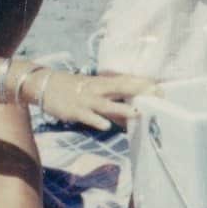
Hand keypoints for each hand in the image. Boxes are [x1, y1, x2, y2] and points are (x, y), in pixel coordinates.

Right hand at [36, 71, 157, 130]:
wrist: (45, 85)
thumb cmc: (74, 90)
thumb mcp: (93, 92)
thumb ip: (112, 104)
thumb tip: (132, 115)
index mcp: (102, 82)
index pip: (126, 81)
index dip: (143, 84)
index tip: (161, 89)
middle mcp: (97, 89)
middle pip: (121, 88)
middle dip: (139, 91)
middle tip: (157, 96)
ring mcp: (86, 100)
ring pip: (106, 104)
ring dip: (121, 108)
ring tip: (136, 113)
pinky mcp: (75, 110)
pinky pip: (87, 116)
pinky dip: (96, 120)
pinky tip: (105, 126)